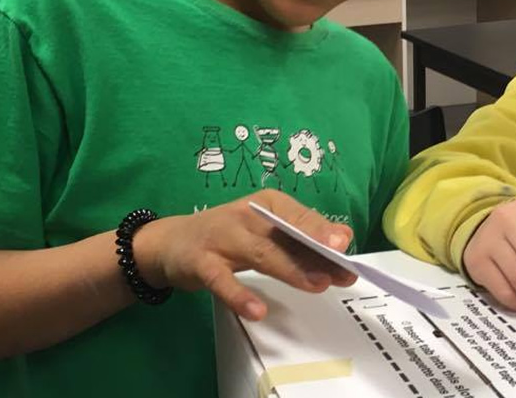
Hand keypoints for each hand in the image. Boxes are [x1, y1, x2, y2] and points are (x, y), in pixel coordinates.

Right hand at [134, 189, 356, 321]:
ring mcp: (222, 238)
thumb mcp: (266, 230)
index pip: (298, 217)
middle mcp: (246, 216)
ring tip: (316, 284)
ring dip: (289, 270)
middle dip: (314, 252)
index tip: (345, 245)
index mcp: (266, 204)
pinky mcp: (201, 262)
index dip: (322, 231)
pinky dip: (239, 295)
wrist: (170, 242)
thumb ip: (302, 235)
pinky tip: (257, 311)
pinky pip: (221, 280)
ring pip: (260, 254)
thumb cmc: (228, 236)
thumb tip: (342, 237)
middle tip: (341, 271)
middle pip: (283, 236)